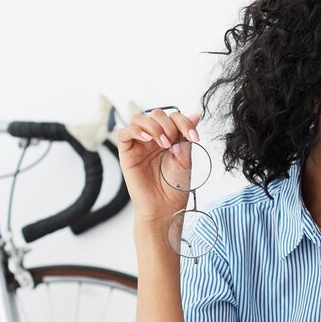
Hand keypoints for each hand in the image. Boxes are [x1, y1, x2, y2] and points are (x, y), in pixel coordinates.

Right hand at [115, 108, 201, 225]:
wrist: (165, 207)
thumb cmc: (176, 187)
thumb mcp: (185, 159)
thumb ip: (186, 136)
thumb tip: (196, 114)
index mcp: (169, 138)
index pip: (173, 117)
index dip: (183, 121)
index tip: (194, 136)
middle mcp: (153, 138)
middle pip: (156, 114)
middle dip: (169, 125)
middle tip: (174, 144)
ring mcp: (139, 144)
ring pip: (139, 118)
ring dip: (154, 126)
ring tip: (163, 143)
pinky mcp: (126, 152)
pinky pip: (124, 133)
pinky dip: (136, 131)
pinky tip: (148, 139)